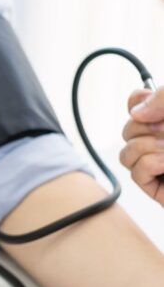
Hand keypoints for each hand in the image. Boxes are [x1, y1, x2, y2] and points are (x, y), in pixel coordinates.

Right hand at [120, 88, 163, 205]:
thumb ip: (162, 98)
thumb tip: (135, 113)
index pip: (140, 105)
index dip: (137, 101)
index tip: (149, 102)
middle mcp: (163, 141)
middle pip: (128, 129)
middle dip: (143, 128)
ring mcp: (160, 165)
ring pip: (126, 153)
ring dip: (145, 148)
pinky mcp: (158, 188)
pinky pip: (136, 172)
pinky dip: (150, 165)